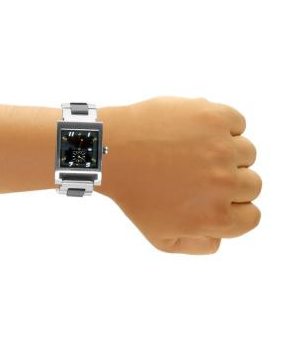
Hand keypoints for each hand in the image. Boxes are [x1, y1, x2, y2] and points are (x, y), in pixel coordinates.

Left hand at [98, 97, 261, 253]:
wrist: (111, 150)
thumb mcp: (160, 237)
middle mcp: (224, 184)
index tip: (213, 198)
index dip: (234, 208)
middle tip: (199, 174)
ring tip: (194, 152)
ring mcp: (221, 148)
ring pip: (247, 153)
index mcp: (215, 216)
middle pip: (253, 184)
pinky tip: (196, 133)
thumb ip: (199, 245)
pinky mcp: (215, 117)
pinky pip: (237, 123)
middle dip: (230, 181)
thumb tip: (221, 237)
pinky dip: (223, 126)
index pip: (252, 217)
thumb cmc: (133, 193)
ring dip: (227, 153)